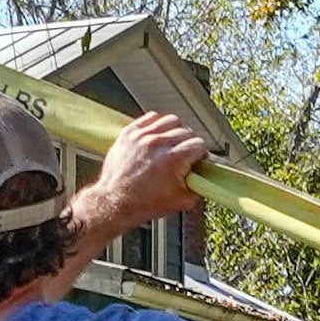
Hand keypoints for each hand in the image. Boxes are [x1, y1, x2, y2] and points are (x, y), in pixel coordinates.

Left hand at [76, 111, 213, 241]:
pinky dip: (158, 123)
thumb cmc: (142, 203)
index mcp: (173, 159)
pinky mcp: (130, 133)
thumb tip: (205, 179)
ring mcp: (142, 136)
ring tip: (172, 143)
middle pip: (187, 131)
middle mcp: (158, 144)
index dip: (201, 154)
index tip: (197, 160)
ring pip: (171, 120)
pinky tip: (158, 134)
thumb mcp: (180, 201)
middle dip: (189, 144)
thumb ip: (198, 188)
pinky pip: (151, 117)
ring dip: (176, 130)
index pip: (199, 144)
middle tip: (185, 156)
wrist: (114, 202)